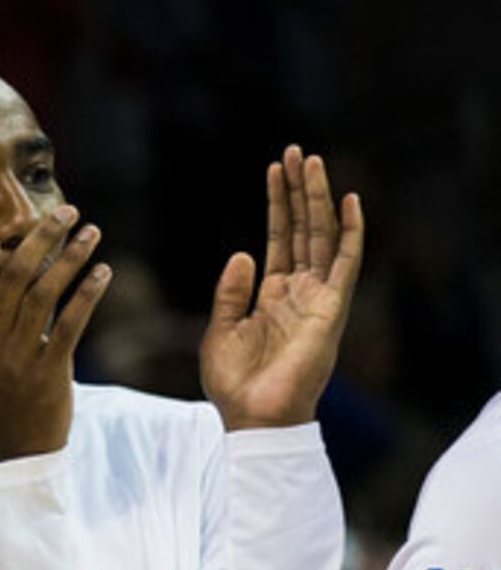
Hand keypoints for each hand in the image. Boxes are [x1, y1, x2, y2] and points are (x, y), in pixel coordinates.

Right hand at [0, 199, 112, 462]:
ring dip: (70, 259)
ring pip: (43, 295)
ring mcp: (15, 356)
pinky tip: (103, 273)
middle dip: (40, 238)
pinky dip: (87, 295)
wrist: (12, 446)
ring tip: (92, 232)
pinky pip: (69, 325)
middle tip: (67, 211)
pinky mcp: (48, 371)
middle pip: (12, 276)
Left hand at [201, 147, 366, 430]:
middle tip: (295, 151)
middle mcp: (299, 291)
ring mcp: (318, 298)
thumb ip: (230, 292)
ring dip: (318, 199)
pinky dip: (350, 232)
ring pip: (323, 236)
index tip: (273, 169)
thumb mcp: (219, 332)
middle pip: (303, 229)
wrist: (254, 417)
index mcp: (272, 295)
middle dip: (299, 190)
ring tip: (311, 162)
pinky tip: (348, 201)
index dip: (277, 204)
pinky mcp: (331, 308)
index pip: (280, 238)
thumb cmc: (236, 384)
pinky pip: (346, 263)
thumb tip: (243, 252)